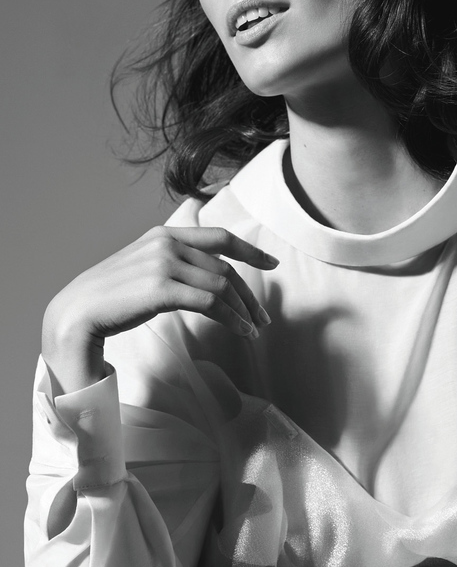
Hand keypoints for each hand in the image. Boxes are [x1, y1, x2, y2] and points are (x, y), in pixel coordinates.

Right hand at [43, 226, 278, 391]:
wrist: (76, 313)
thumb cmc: (110, 299)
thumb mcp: (143, 268)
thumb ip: (171, 263)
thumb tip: (205, 274)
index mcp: (163, 235)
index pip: (218, 236)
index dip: (249, 250)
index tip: (271, 263)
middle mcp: (166, 243)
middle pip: (224, 268)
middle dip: (248, 294)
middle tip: (263, 316)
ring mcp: (164, 263)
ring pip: (221, 285)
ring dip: (243, 310)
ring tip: (253, 329)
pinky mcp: (162, 288)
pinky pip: (210, 302)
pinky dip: (232, 318)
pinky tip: (241, 331)